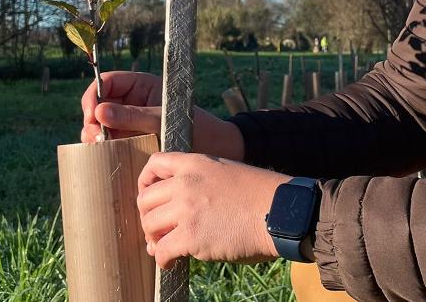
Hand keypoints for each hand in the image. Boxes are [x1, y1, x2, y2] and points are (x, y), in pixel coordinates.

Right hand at [80, 71, 244, 159]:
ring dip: (95, 134)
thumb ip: (133, 116)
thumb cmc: (197, 126)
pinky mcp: (133, 140)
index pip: (108, 82)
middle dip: (91, 119)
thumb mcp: (163, 119)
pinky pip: (112, 140)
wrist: (216, 148)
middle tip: (94, 137)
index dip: (95, 95)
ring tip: (99, 146)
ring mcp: (132, 122)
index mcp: (141, 86)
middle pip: (100, 103)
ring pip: (102, 124)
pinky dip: (104, 147)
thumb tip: (99, 112)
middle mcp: (134, 102)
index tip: (91, 116)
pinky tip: (105, 155)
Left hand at [137, 151, 289, 267]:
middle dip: (147, 216)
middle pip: (145, 198)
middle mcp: (186, 183)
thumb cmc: (260, 195)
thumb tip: (179, 207)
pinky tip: (171, 263)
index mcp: (195, 163)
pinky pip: (162, 250)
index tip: (149, 197)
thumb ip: (200, 181)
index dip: (145, 181)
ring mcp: (187, 209)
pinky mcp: (191, 235)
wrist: (280, 212)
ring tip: (163, 246)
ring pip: (149, 224)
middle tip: (156, 229)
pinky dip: (163, 259)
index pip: (155, 163)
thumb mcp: (226, 171)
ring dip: (154, 238)